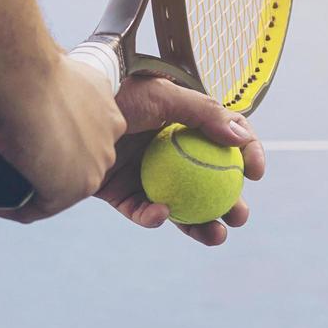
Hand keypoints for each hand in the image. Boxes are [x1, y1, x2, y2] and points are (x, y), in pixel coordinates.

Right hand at [0, 56, 126, 221]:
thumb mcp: (29, 67)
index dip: (34, 133)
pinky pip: (30, 208)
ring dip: (5, 180)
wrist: (23, 75)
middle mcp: (108, 138)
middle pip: (62, 160)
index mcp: (104, 106)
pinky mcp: (71, 191)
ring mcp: (94, 166)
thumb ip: (25, 84)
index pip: (74, 132)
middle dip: (21, 158)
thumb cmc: (19, 62)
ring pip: (47, 185)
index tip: (3, 123)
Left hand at [95, 76, 265, 245]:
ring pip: (179, 206)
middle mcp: (167, 151)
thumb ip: (206, 114)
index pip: (225, 141)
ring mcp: (144, 173)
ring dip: (199, 224)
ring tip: (216, 236)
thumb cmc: (120, 92)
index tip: (256, 173)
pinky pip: (141, 211)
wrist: (70, 106)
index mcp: (184, 124)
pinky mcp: (119, 193)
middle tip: (239, 216)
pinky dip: (152, 216)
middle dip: (228, 203)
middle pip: (207, 182)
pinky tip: (161, 214)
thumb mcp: (166, 95)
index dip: (246, 156)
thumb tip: (241, 140)